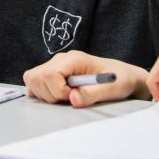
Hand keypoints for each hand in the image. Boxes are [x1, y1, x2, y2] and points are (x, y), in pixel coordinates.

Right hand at [23, 50, 149, 106]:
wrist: (124, 77)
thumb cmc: (120, 80)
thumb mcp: (112, 89)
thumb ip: (92, 94)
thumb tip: (72, 99)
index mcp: (74, 59)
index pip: (49, 74)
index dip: (58, 91)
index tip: (74, 96)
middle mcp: (61, 59)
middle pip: (37, 77)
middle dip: (51, 94)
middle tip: (71, 98)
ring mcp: (55, 65)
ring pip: (33, 79)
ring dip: (46, 94)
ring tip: (67, 96)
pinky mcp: (53, 72)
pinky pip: (34, 81)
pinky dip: (41, 92)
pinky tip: (59, 96)